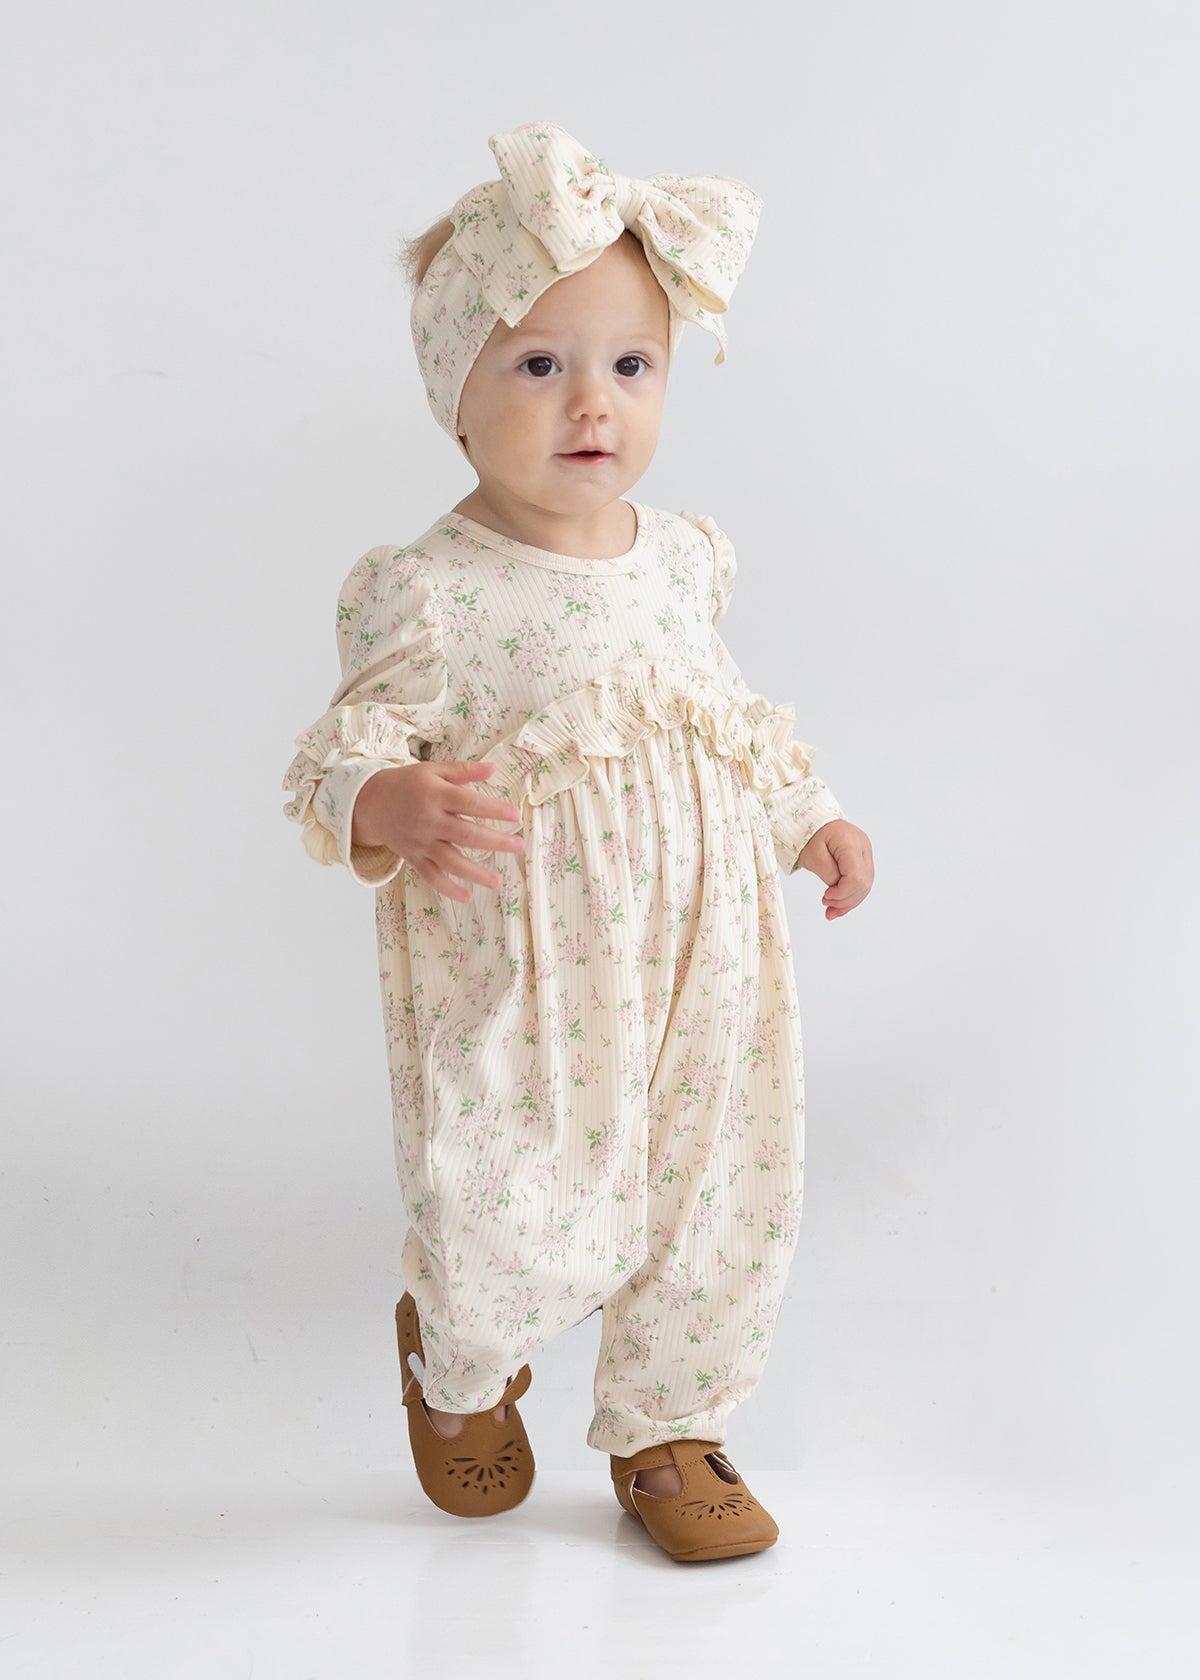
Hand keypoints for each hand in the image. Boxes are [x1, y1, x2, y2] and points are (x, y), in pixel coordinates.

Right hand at [351, 760, 525, 902]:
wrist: (370, 802)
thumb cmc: (407, 784)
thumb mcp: (433, 770)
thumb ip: (463, 771)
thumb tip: (493, 768)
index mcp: (436, 796)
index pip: (469, 803)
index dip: (494, 809)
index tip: (515, 815)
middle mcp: (429, 821)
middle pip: (466, 835)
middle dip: (494, 842)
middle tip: (519, 846)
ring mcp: (421, 842)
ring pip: (450, 861)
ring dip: (475, 873)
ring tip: (498, 881)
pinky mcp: (414, 857)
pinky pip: (431, 876)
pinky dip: (448, 889)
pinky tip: (467, 897)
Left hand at [797, 818, 873, 919]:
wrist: (813, 822)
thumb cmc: (810, 835)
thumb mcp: (812, 855)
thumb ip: (828, 873)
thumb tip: (838, 888)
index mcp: (851, 842)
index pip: (856, 876)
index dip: (842, 892)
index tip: (826, 896)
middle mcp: (863, 847)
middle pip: (864, 882)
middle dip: (846, 899)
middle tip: (826, 905)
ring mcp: (865, 853)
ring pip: (865, 884)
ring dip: (849, 901)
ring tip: (831, 910)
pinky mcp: (862, 859)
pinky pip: (861, 881)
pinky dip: (850, 895)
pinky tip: (839, 906)